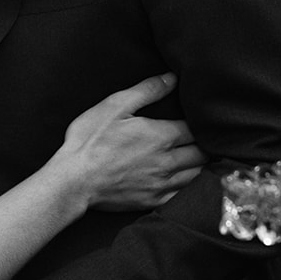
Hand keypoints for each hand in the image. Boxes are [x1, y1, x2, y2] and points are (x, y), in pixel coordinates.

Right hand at [58, 73, 207, 211]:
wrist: (73, 181)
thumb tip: (172, 78)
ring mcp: (161, 184)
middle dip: (206, 145)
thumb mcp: (115, 106)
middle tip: (206, 139)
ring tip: (203, 158)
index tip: (200, 120)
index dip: (200, 124)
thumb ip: (147, 90)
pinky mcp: (153, 201)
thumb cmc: (90, 140)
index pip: (195, 129)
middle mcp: (167, 161)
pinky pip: (183, 195)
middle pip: (202, 153)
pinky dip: (191, 187)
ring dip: (202, 166)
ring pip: (197, 175)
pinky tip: (189, 181)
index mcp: (162, 136)